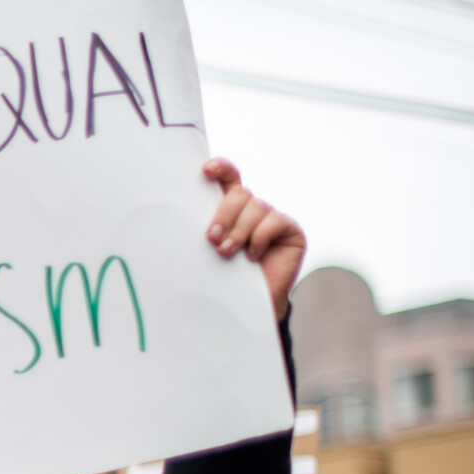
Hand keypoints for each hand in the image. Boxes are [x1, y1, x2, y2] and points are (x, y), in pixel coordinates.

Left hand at [203, 158, 304, 321]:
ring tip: (226, 253)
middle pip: (239, 194)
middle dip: (223, 215)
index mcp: (231, 208)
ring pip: (255, 207)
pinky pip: (274, 222)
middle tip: (211, 239)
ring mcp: (273, 218)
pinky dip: (259, 238)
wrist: (248, 306)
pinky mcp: (291, 230)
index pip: (228, 178)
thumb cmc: (222, 277)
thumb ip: (206, 228)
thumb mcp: (208, 249)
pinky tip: (252, 257)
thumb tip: (182, 208)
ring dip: (238, 231)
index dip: (220, 168)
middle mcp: (253, 209)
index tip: (205, 171)